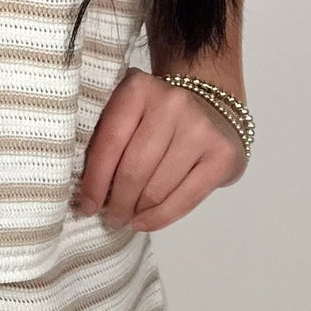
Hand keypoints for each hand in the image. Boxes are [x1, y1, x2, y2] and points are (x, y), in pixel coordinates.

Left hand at [71, 67, 246, 232]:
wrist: (213, 107)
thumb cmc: (157, 117)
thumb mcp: (129, 113)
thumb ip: (109, 139)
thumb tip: (88, 193)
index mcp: (139, 88)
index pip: (110, 142)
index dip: (95, 180)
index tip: (87, 205)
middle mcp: (173, 103)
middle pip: (134, 169)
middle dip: (118, 202)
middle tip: (110, 217)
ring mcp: (201, 129)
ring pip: (157, 188)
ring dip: (137, 211)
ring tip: (127, 218)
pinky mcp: (223, 155)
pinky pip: (185, 198)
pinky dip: (160, 218)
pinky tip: (144, 222)